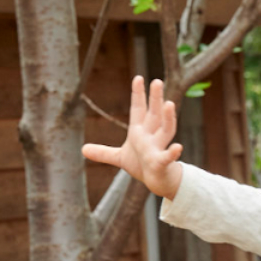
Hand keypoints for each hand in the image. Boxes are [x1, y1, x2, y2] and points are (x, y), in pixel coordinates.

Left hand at [82, 76, 184, 198]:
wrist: (158, 182)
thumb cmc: (143, 166)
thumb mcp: (120, 158)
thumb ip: (103, 152)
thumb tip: (83, 149)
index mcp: (139, 132)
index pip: (139, 110)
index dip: (138, 94)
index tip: (138, 78)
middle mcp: (151, 136)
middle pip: (154, 114)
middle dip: (155, 98)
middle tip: (157, 81)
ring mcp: (158, 148)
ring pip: (166, 131)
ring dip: (168, 118)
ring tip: (169, 104)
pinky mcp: (162, 163)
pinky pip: (168, 157)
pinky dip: (173, 152)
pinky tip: (178, 147)